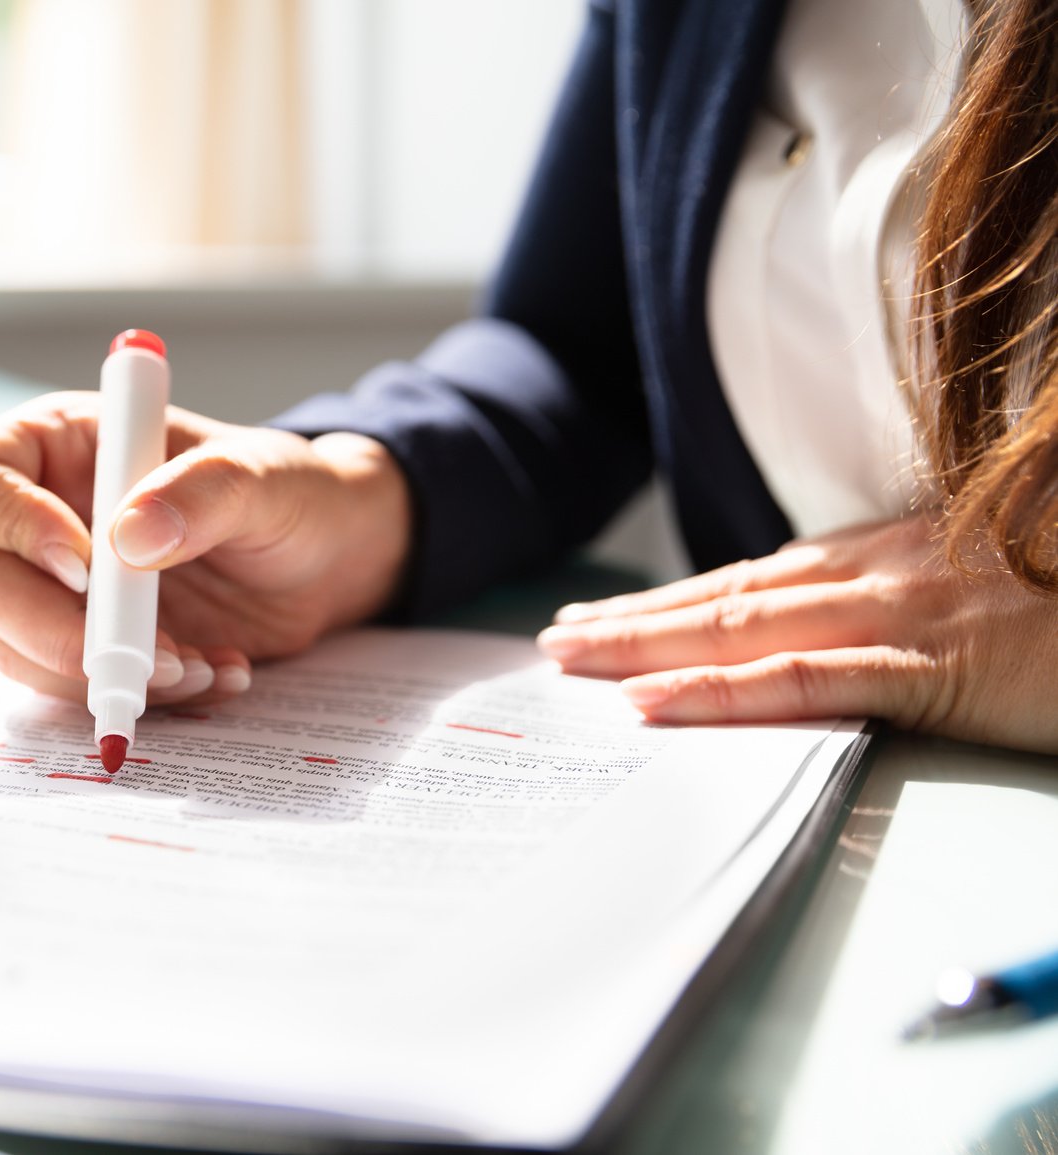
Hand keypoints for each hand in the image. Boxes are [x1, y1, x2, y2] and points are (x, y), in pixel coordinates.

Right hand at [0, 392, 410, 706]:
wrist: (328, 559)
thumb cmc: (288, 491)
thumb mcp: (264, 476)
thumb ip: (203, 492)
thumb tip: (130, 539)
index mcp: (54, 445)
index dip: (3, 525)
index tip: (85, 566)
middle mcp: (38, 518)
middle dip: (61, 632)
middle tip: (149, 654)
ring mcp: (58, 592)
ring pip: (18, 651)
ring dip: (106, 676)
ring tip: (200, 667)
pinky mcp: (90, 649)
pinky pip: (76, 691)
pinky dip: (142, 698)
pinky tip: (214, 676)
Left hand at [535, 516, 1057, 752]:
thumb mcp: (993, 594)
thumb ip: (920, 600)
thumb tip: (850, 631)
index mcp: (903, 552)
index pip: (763, 577)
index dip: (682, 596)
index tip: (614, 614)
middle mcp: (891, 568)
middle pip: (733, 594)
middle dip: (638, 617)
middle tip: (560, 638)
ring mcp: (910, 611)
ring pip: (746, 626)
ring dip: (648, 643)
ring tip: (573, 659)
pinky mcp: (940, 664)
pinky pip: (806, 679)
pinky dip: (721, 690)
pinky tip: (654, 704)